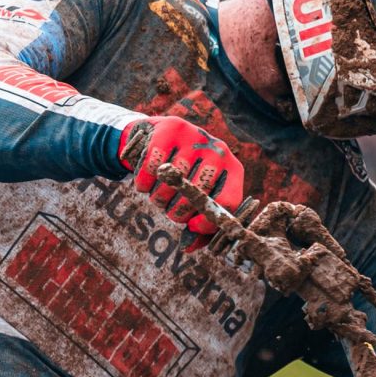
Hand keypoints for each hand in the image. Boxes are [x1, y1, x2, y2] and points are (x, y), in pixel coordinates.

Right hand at [119, 115, 244, 236]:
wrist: (157, 137)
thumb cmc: (181, 176)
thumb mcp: (193, 197)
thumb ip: (196, 225)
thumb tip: (189, 247)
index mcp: (232, 169)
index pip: (227, 202)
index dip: (207, 221)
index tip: (190, 227)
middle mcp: (218, 150)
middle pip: (197, 194)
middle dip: (177, 212)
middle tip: (168, 209)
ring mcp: (196, 137)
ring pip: (173, 181)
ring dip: (158, 197)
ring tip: (157, 194)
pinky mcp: (171, 128)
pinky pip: (152, 166)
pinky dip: (143, 182)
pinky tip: (144, 183)